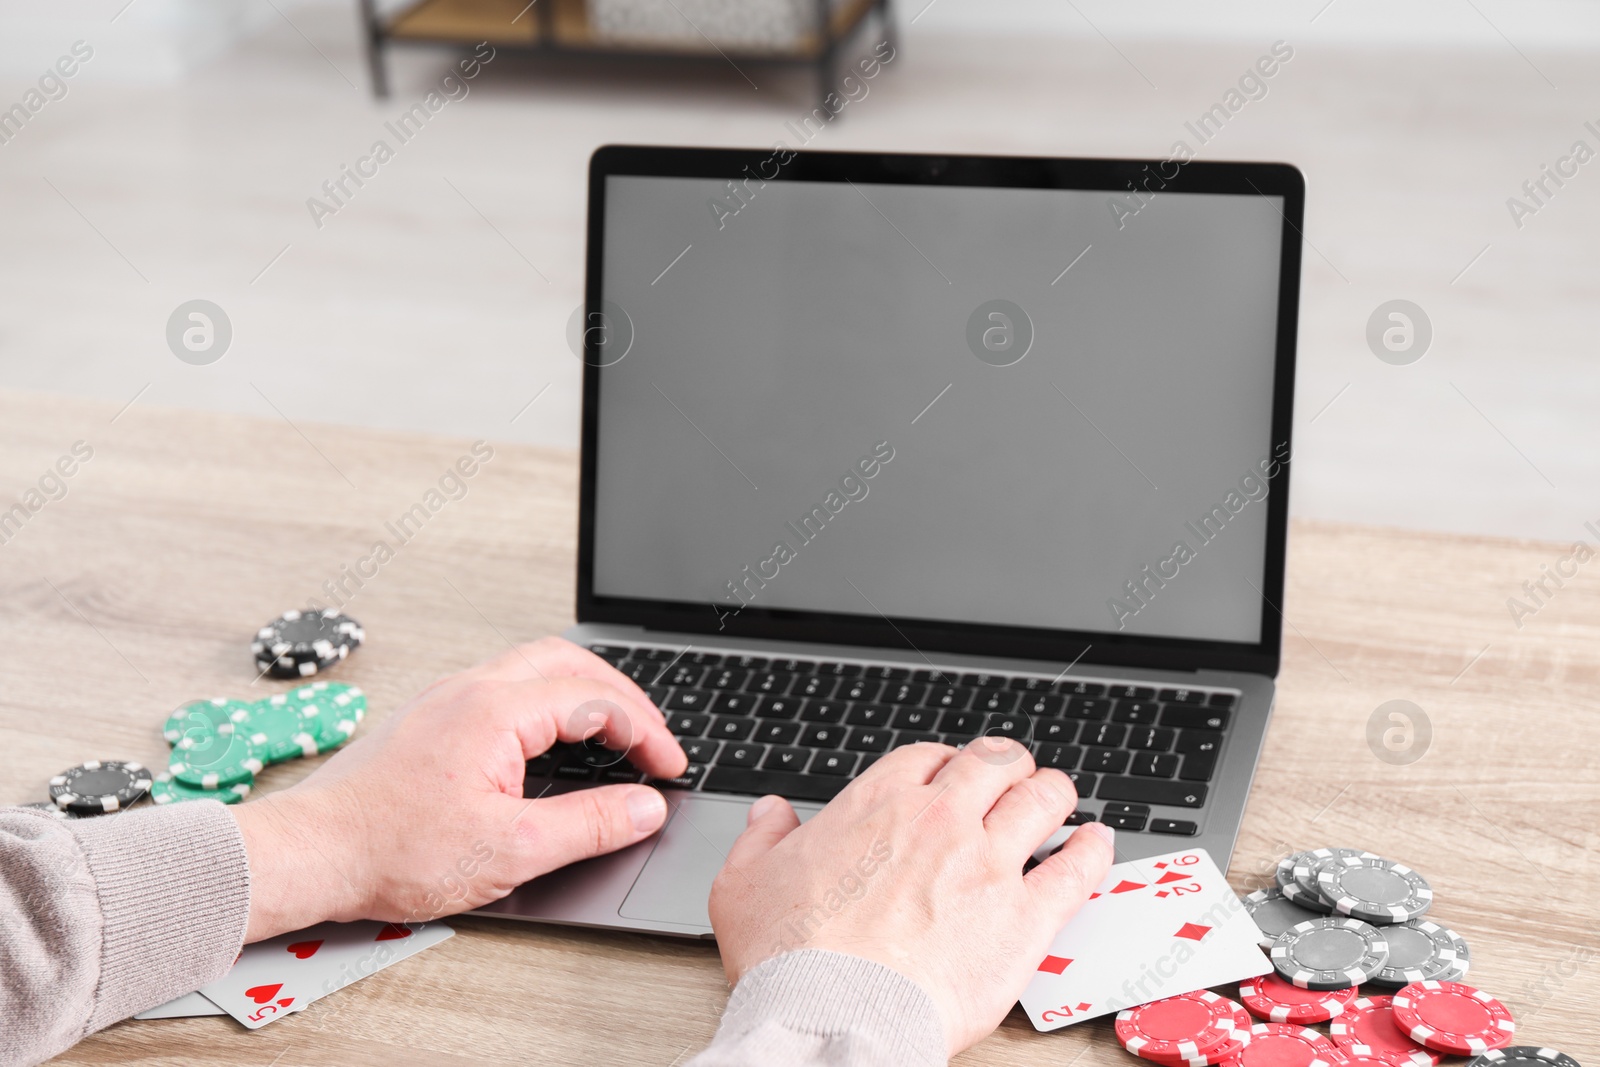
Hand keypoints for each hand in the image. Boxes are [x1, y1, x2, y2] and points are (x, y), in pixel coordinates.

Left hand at [230, 637, 687, 940]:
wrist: (312, 852)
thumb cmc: (391, 850)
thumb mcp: (510, 849)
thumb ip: (590, 824)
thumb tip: (644, 807)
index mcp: (496, 710)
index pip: (596, 699)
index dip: (646, 732)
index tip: (669, 767)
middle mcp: (471, 689)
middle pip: (570, 662)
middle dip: (624, 696)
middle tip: (653, 737)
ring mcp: (447, 698)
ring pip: (535, 667)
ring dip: (585, 691)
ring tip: (615, 729)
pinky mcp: (431, 716)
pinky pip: (507, 685)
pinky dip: (549, 700)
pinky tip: (554, 736)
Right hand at [708, 737, 1114, 1055]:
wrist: (831, 1013)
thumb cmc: (789, 956)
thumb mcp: (744, 883)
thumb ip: (760, 838)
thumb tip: (769, 814)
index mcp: (878, 804)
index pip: (930, 756)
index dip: (946, 763)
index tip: (949, 778)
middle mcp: (941, 820)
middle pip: (995, 763)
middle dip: (1005, 767)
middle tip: (1010, 781)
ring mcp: (989, 864)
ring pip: (1044, 798)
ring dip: (1053, 793)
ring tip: (1058, 799)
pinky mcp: (1024, 916)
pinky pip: (1078, 867)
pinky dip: (1093, 848)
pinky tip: (1097, 842)